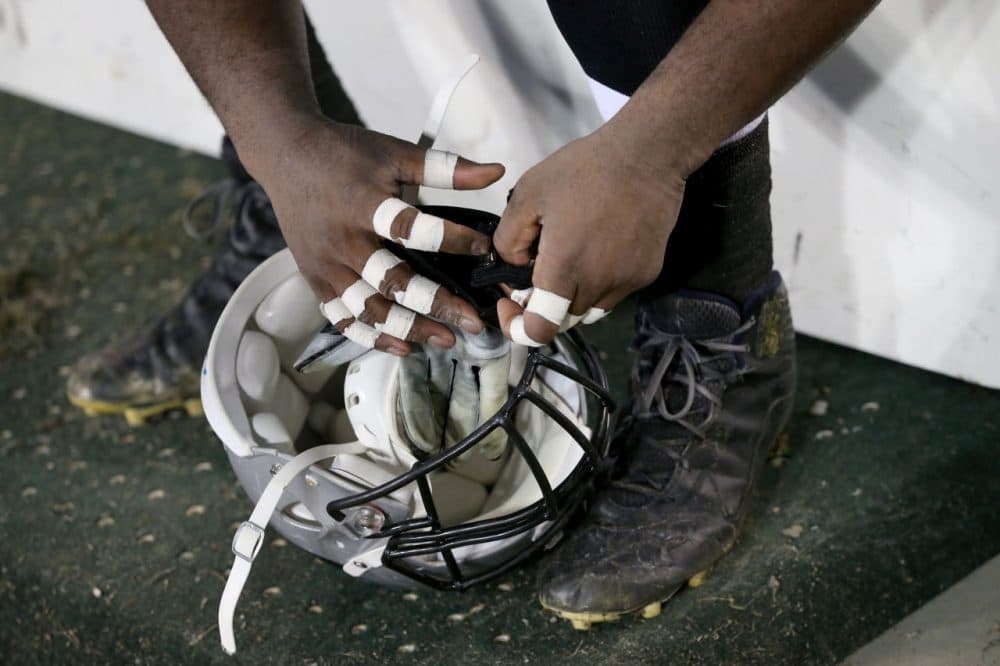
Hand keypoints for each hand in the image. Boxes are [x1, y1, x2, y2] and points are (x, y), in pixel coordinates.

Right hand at [248, 115, 504, 354]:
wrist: (286, 154)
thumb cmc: (346, 153)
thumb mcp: (395, 153)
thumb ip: (445, 168)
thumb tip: (497, 172)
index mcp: (364, 204)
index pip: (412, 229)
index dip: (452, 240)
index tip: (484, 250)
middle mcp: (342, 240)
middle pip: (391, 282)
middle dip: (436, 305)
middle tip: (472, 321)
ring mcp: (326, 264)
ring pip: (368, 309)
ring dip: (409, 329)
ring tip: (445, 339)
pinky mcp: (315, 278)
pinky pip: (342, 317)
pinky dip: (371, 336)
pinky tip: (402, 347)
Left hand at [493, 126, 685, 345]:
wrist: (648, 154)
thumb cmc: (586, 168)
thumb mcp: (528, 193)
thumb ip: (509, 238)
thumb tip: (514, 264)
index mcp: (565, 267)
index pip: (541, 330)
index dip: (519, 327)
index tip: (512, 303)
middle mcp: (598, 284)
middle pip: (563, 318)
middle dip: (543, 303)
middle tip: (537, 267)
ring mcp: (627, 281)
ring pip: (590, 309)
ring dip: (572, 295)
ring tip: (570, 255)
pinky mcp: (647, 273)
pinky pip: (615, 292)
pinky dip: (599, 281)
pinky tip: (598, 248)